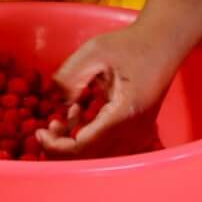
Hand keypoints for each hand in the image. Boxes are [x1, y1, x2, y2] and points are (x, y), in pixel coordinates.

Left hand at [39, 24, 177, 154]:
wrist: (162, 44)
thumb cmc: (130, 44)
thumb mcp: (95, 50)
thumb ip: (71, 75)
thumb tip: (56, 101)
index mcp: (124, 113)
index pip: (83, 146)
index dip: (56, 146)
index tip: (39, 132)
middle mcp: (133, 131)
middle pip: (90, 157)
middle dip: (62, 146)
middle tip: (47, 127)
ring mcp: (138, 134)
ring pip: (98, 155)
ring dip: (74, 142)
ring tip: (64, 116)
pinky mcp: (137, 132)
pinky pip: (107, 146)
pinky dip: (87, 137)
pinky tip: (79, 114)